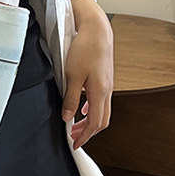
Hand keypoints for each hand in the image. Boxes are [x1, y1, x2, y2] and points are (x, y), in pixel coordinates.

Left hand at [61, 0, 113, 149]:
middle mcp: (107, 91)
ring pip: (102, 111)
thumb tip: (67, 118)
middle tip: (73, 137)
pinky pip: (100, 101)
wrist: (97, 31)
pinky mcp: (104, 79)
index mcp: (100, 93)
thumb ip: (70, 98)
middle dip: (88, 132)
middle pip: (101, 121)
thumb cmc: (84, 50)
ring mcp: (107, 85)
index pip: (94, 124)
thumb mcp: (72, 75)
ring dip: (89, 121)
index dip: (84, 136)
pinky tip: (82, 109)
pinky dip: (91, 109)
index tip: (74, 144)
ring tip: (74, 126)